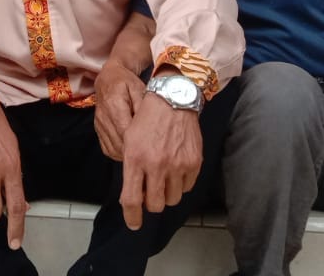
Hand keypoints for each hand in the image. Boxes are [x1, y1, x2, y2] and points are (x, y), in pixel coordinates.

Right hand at [94, 60, 144, 160]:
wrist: (108, 79)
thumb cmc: (126, 82)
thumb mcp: (139, 88)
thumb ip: (143, 105)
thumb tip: (150, 122)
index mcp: (114, 104)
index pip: (125, 130)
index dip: (138, 143)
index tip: (151, 148)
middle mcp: (104, 117)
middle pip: (119, 143)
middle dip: (134, 152)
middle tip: (150, 155)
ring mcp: (99, 125)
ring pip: (113, 149)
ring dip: (127, 154)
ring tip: (141, 154)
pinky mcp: (98, 130)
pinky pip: (108, 149)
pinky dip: (119, 153)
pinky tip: (130, 150)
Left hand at [119, 91, 201, 229]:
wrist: (173, 100)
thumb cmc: (148, 119)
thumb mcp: (129, 140)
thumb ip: (130, 168)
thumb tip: (133, 194)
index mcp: (136, 159)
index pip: (131, 199)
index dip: (132, 216)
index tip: (134, 224)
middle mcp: (156, 165)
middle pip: (154, 205)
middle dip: (151, 203)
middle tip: (150, 192)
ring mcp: (177, 165)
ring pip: (172, 199)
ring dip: (166, 194)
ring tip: (164, 178)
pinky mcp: (193, 163)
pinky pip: (186, 188)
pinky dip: (180, 184)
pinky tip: (176, 170)